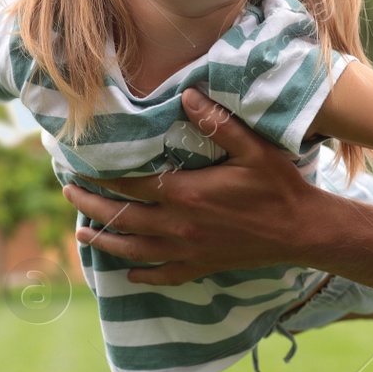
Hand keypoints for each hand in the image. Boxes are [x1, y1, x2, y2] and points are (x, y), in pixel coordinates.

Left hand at [62, 88, 322, 284]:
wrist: (302, 232)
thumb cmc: (278, 186)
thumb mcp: (252, 148)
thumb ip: (217, 123)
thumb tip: (187, 95)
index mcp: (186, 194)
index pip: (132, 184)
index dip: (103, 176)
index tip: (80, 166)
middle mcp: (179, 226)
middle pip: (122, 218)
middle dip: (92, 206)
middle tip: (69, 193)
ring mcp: (188, 250)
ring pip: (134, 250)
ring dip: (105, 243)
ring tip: (82, 236)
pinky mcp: (202, 266)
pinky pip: (164, 275)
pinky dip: (143, 276)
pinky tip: (129, 275)